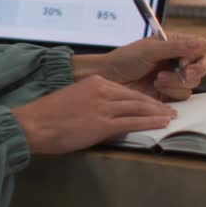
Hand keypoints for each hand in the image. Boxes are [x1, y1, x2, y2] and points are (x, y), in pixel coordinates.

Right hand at [10, 75, 175, 154]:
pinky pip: (133, 122)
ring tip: (170, 116)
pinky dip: (150, 122)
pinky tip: (161, 123)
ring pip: (138, 107)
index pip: (124, 89)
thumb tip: (104, 109)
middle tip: (169, 108)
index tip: (152, 101)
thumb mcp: (73, 97)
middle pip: (135, 97)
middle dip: (154, 103)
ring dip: (157, 112)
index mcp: (94, 82)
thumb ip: (91, 99)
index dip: (142, 97)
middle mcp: (101, 90)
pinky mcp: (103, 123)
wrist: (35, 123)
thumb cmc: (49, 114)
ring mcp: (103, 107)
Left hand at [72, 33, 205, 100]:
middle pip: (202, 66)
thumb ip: (175, 47)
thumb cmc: (124, 60)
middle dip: (192, 71)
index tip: (184, 61)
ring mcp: (174, 77)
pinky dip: (172, 92)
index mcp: (174, 44)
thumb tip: (199, 44)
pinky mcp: (169, 92)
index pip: (200, 46)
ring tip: (157, 79)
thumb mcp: (149, 50)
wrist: (108, 79)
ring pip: (193, 82)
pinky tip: (157, 87)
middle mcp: (176, 59)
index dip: (197, 55)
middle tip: (182, 72)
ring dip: (177, 82)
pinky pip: (182, 95)